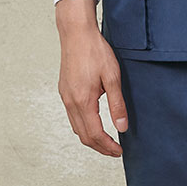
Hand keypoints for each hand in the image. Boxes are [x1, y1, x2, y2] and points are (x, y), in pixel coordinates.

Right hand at [56, 0, 127, 156]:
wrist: (76, 33)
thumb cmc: (95, 51)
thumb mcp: (112, 77)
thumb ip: (117, 105)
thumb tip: (122, 127)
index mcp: (83, 100)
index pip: (95, 134)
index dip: (107, 146)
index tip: (119, 151)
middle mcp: (70, 102)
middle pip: (83, 135)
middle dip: (99, 147)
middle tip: (115, 151)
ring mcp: (65, 97)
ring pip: (76, 127)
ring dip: (91, 138)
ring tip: (106, 141)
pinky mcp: (64, 91)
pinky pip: (72, 117)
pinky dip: (84, 126)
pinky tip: (94, 123)